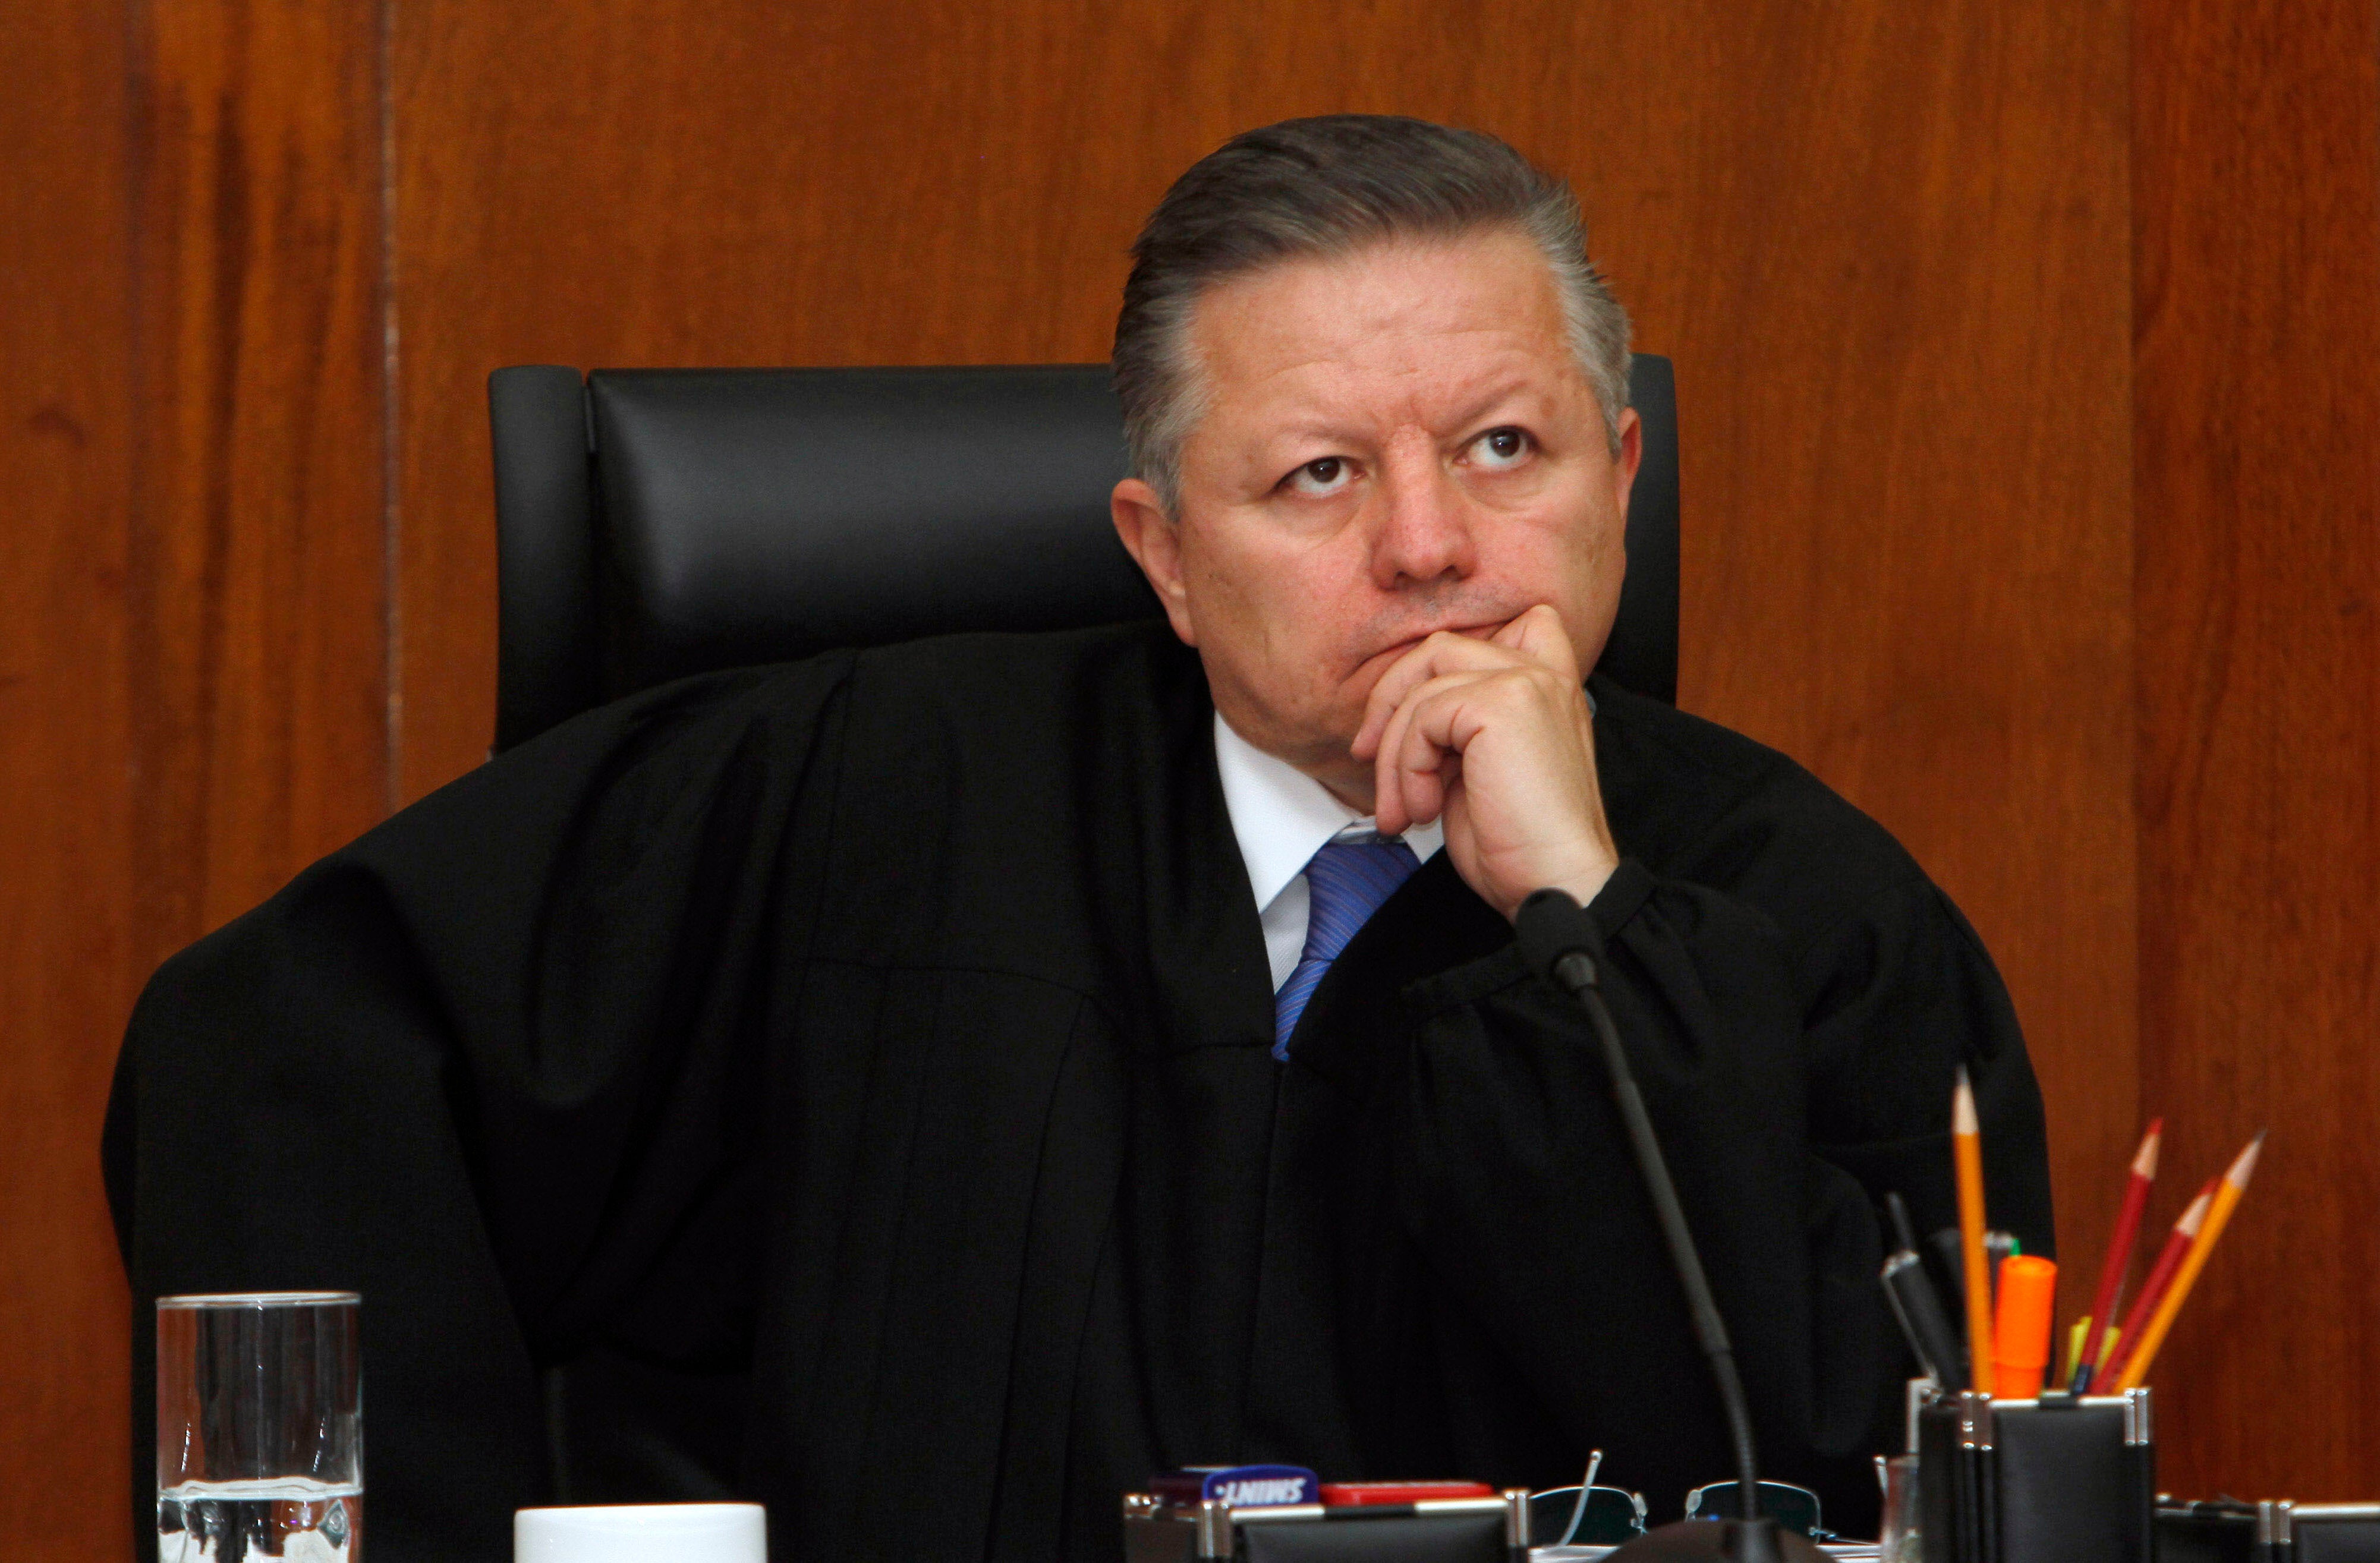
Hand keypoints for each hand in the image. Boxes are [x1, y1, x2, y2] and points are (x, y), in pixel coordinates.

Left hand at [1350, 605, 1619, 919]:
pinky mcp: (1502, 704)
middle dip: (1391, 702)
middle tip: (1369, 755)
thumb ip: (1455, 727)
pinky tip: (1425, 809)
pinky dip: (1408, 767)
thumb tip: (1396, 717)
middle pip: (1439, 649)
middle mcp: (1541, 676)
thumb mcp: (1478, 770)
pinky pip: (1423, 717)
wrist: (1554, 885)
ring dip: (1395, 752)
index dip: (1443, 664)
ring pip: (1422, 683)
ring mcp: (1524, 684)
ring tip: (1403, 808)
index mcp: (1545, 688)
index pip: (1499, 627)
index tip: (1413, 722)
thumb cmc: (1519, 844)